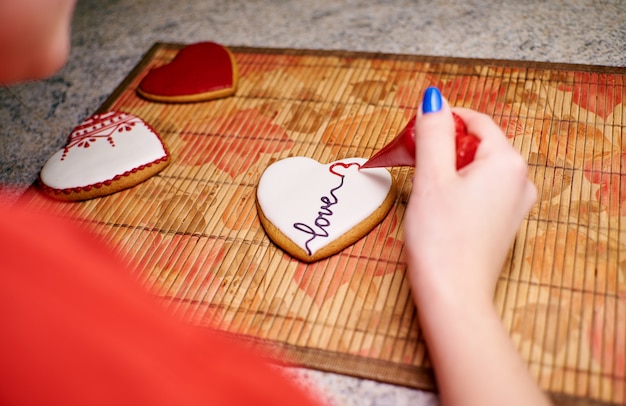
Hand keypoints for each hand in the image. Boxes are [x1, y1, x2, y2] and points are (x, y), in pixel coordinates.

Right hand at [403, 87, 548, 405]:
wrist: (453, 296)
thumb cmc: (441, 238)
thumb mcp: (431, 177)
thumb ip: (433, 133)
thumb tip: (434, 97)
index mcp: (507, 162)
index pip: (475, 121)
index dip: (443, 120)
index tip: (413, 131)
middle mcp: (520, 180)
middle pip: (478, 144)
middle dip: (444, 145)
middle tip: (411, 158)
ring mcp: (515, 204)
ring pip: (479, 168)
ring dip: (449, 167)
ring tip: (421, 184)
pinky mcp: (504, 223)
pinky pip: (482, 190)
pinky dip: (459, 187)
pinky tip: (438, 204)